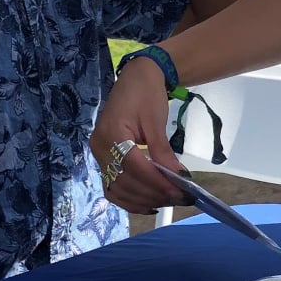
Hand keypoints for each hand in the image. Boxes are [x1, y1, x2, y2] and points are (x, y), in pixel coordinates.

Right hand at [90, 56, 186, 213]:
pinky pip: (114, 187)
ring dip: (144, 200)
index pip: (134, 167)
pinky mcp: (104, 159)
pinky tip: (150, 204)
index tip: (180, 191)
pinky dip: (131, 200)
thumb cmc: (146, 93)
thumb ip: (163, 151)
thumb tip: (178, 178)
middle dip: (154, 194)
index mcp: (111, 134)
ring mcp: (99, 155)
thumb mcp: (155, 120)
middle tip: (181, 198)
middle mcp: (100, 148)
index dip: (158, 183)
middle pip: (125, 182)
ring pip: (118, 190)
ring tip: (169, 201)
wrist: (135, 77)